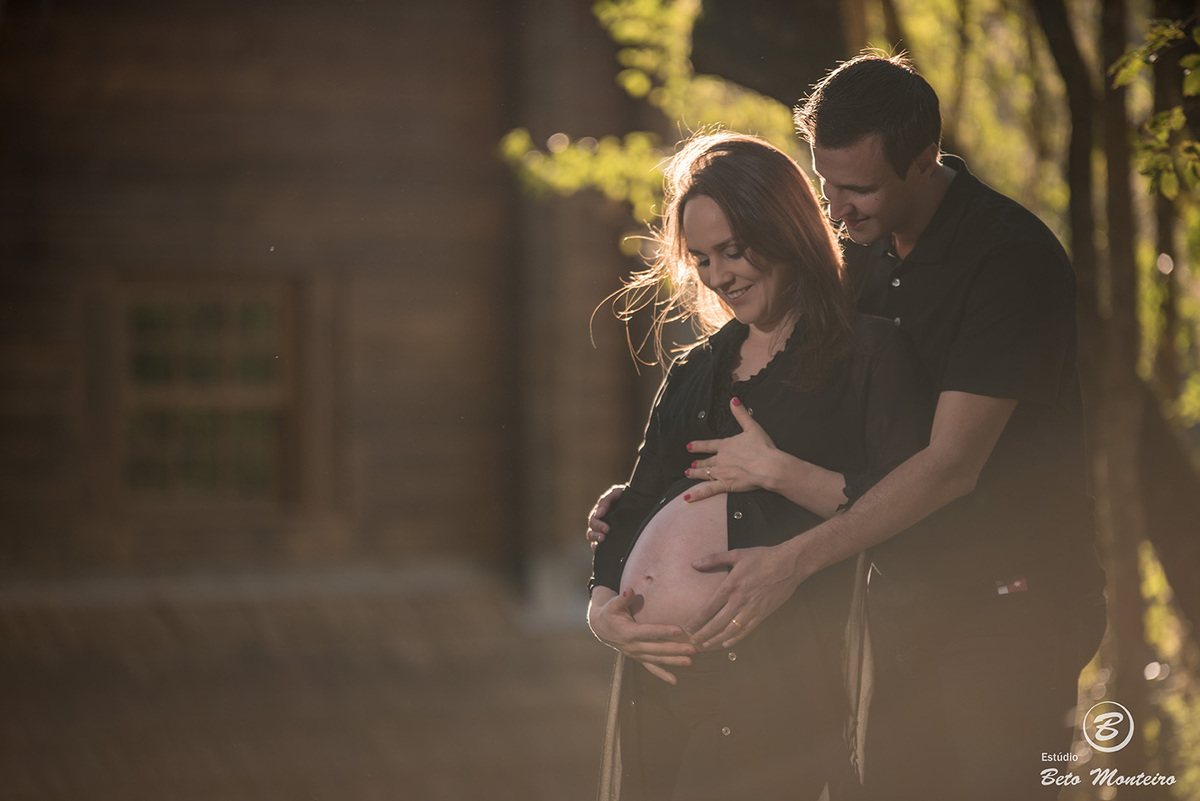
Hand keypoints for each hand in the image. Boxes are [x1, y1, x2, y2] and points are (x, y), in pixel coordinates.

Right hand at [586, 485, 624, 549]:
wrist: (641, 500)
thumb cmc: (627, 496)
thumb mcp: (617, 493)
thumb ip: (606, 500)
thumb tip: (598, 514)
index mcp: (601, 510)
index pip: (594, 518)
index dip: (598, 524)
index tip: (607, 528)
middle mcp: (600, 520)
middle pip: (592, 528)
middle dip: (597, 531)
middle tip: (606, 534)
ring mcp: (603, 529)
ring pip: (592, 536)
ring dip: (595, 539)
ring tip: (603, 540)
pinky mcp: (608, 537)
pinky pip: (597, 544)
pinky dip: (596, 547)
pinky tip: (600, 549)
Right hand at [588, 587, 694, 684]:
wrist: (601, 627)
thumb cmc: (610, 613)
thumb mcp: (613, 604)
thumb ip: (623, 598)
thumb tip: (630, 590)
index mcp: (628, 632)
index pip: (649, 632)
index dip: (664, 631)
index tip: (679, 630)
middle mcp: (633, 646)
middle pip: (657, 648)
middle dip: (675, 649)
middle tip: (692, 648)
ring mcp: (636, 654)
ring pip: (657, 659)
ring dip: (673, 661)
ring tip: (689, 662)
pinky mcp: (638, 658)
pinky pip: (651, 668)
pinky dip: (662, 674)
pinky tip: (674, 681)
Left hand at [682, 543, 806, 649]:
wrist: (789, 564)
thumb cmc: (762, 557)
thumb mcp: (736, 554)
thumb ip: (714, 559)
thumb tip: (694, 564)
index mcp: (730, 586)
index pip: (709, 608)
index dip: (696, 620)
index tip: (686, 627)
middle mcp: (739, 601)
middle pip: (717, 623)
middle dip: (703, 635)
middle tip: (691, 642)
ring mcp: (752, 609)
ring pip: (730, 630)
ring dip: (716, 640)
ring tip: (705, 646)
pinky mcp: (763, 614)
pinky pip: (746, 630)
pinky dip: (735, 639)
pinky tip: (726, 644)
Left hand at [684, 397, 779, 501]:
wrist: (768, 466)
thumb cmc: (763, 447)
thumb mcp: (752, 427)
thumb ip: (740, 414)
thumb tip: (733, 399)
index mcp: (726, 445)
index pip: (709, 445)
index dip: (698, 446)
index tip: (688, 446)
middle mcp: (721, 459)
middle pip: (706, 461)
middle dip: (698, 464)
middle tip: (690, 466)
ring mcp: (722, 472)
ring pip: (704, 474)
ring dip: (695, 474)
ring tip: (688, 474)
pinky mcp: (725, 485)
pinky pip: (707, 490)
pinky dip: (696, 495)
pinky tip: (686, 498)